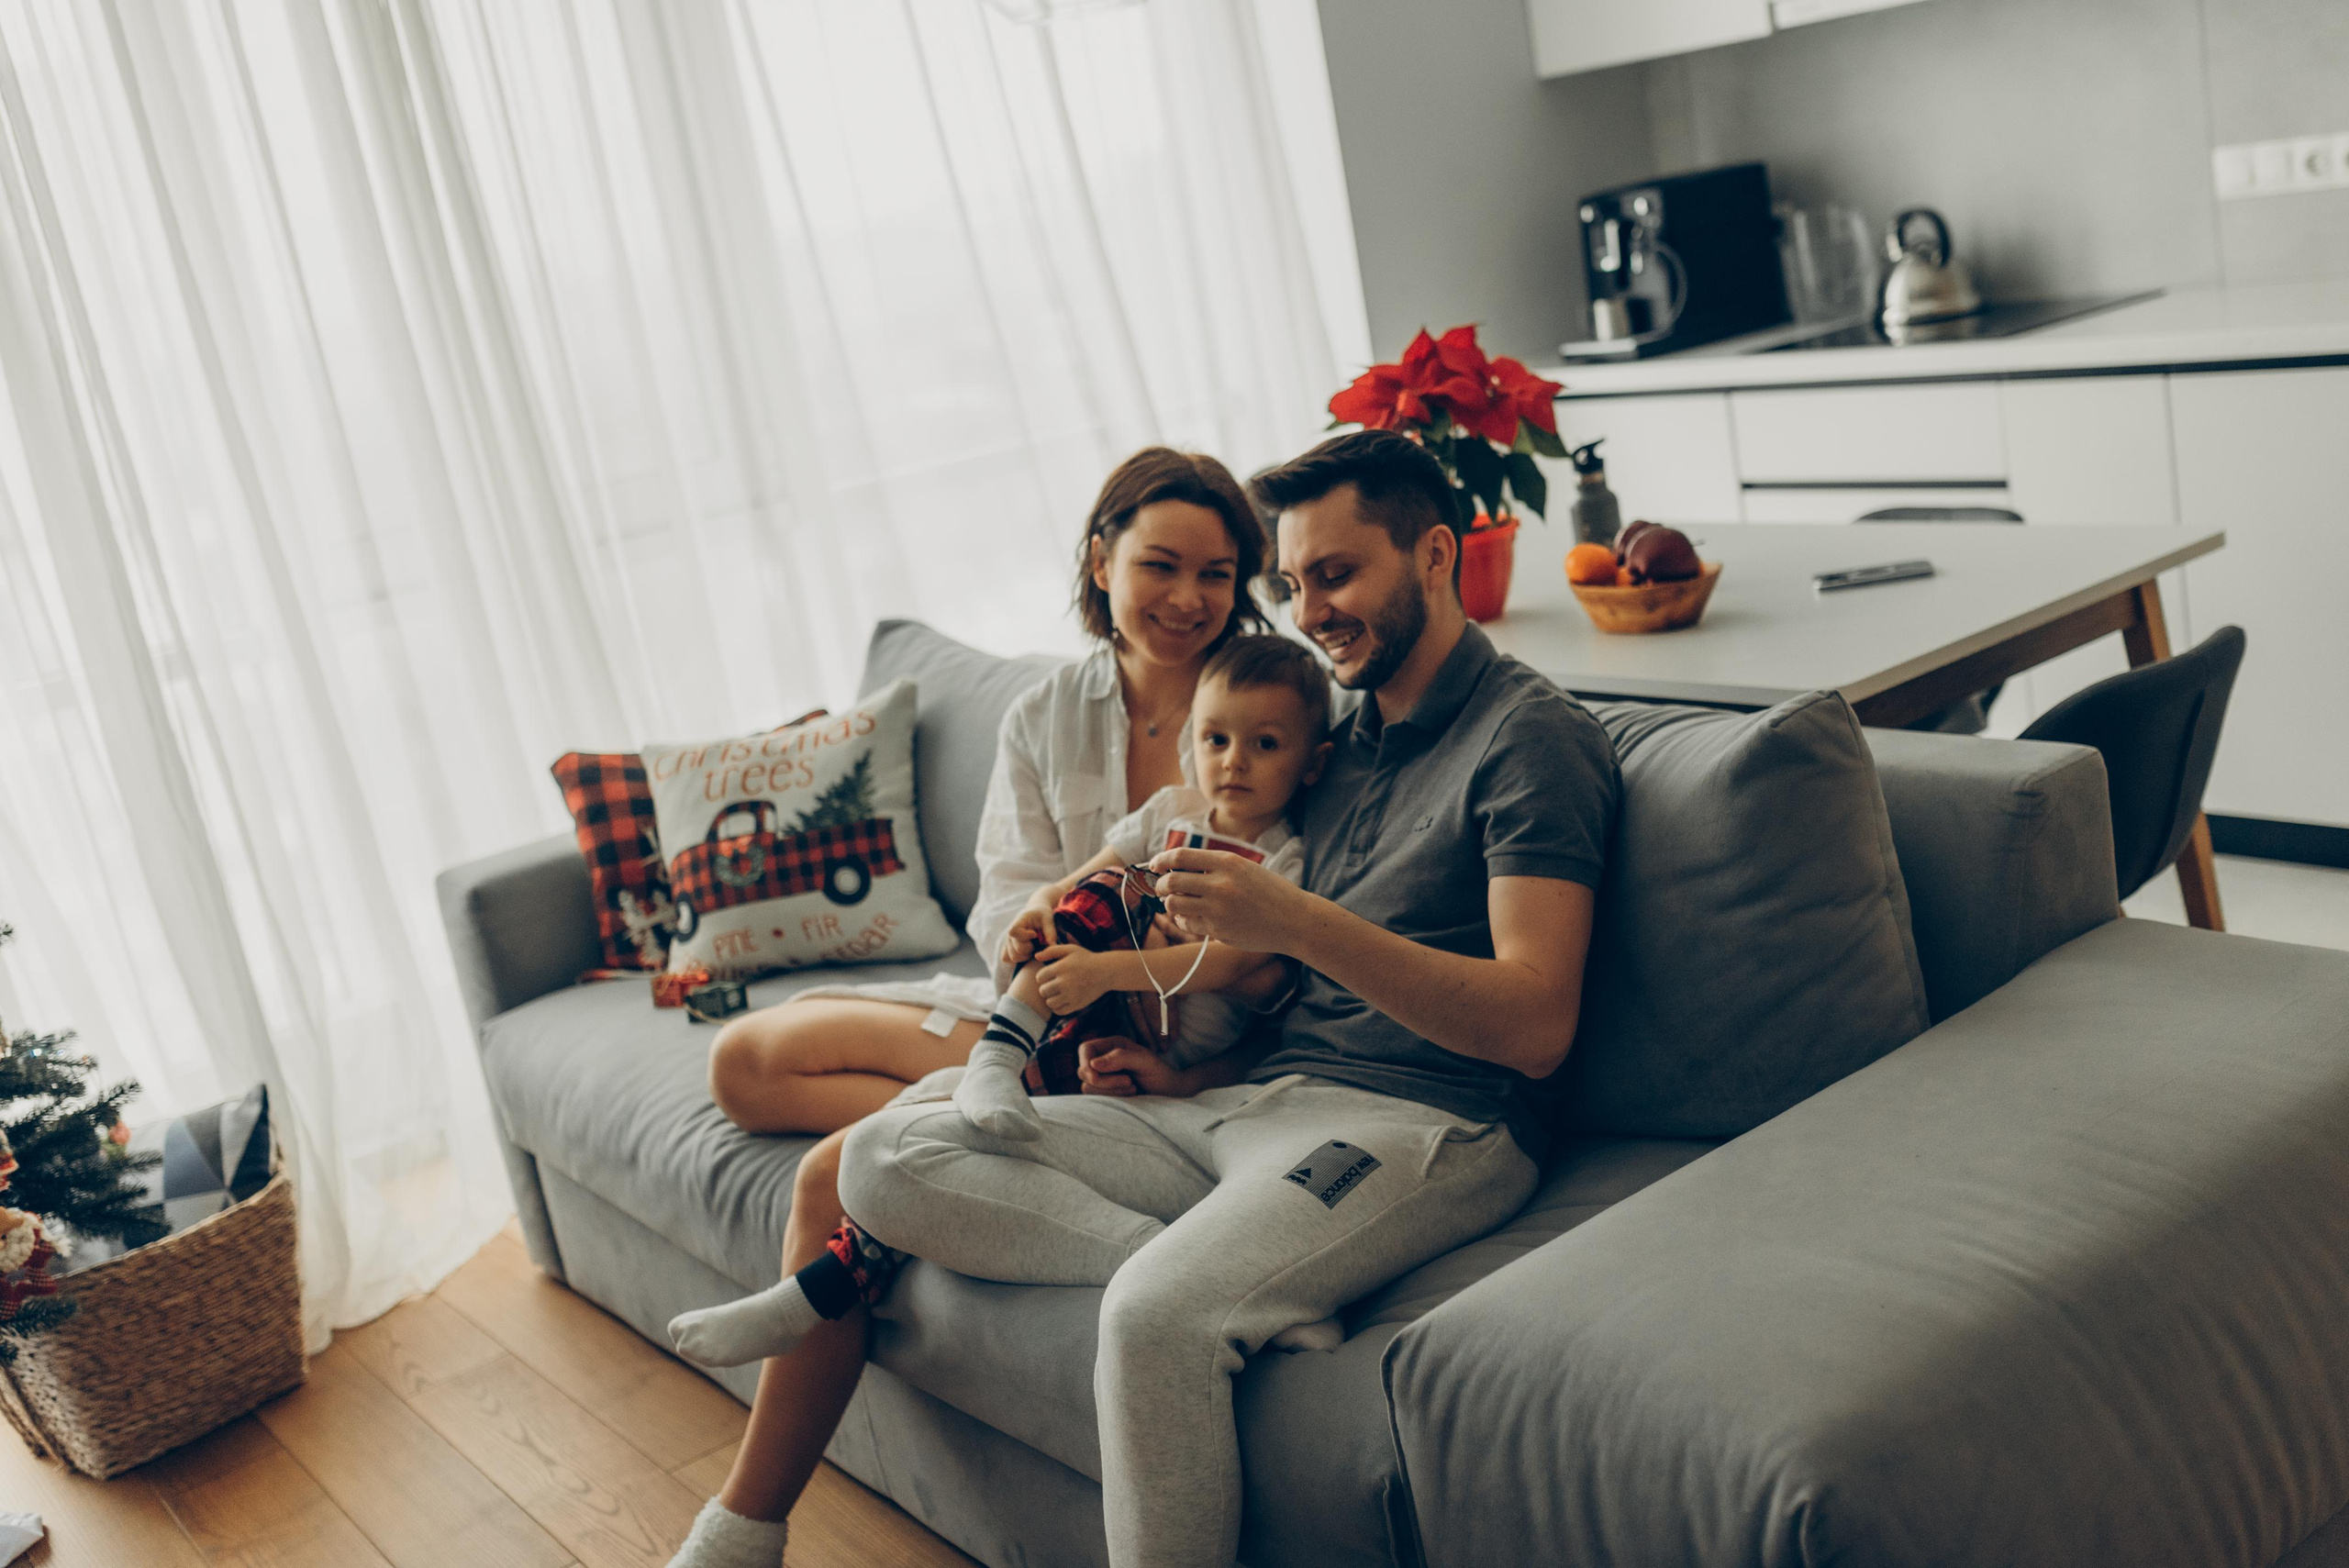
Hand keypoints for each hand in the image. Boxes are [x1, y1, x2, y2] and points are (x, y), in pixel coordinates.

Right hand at [1002, 892, 1062, 968]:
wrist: (1035, 912)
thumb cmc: (1042, 914)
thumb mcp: (1048, 919)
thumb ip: (1050, 933)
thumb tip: (1053, 948)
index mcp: (1017, 923)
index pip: (1014, 933)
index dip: (1026, 936)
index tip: (1035, 933)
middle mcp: (1009, 934)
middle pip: (1016, 950)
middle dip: (1030, 949)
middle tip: (1037, 943)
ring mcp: (1008, 942)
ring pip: (1013, 957)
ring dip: (1026, 956)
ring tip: (1034, 947)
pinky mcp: (1008, 948)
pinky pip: (1008, 959)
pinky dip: (1019, 958)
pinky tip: (1027, 952)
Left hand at [1033, 945, 1114, 1015]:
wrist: (1106, 971)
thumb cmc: (1086, 959)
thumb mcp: (1070, 949)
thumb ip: (1052, 951)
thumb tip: (1036, 956)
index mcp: (1060, 968)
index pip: (1039, 977)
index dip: (1042, 976)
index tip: (1049, 975)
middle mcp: (1064, 982)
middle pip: (1043, 991)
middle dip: (1046, 988)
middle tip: (1053, 985)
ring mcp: (1071, 995)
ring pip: (1049, 1002)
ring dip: (1051, 998)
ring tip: (1057, 993)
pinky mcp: (1077, 1004)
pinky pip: (1059, 1011)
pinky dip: (1057, 1007)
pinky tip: (1062, 1000)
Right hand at [1078, 1038, 1189, 1097]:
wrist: (1169, 1092)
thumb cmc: (1159, 1072)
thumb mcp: (1143, 1060)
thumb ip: (1119, 1058)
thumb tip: (1092, 1064)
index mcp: (1111, 1045)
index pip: (1085, 1049)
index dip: (1085, 1062)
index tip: (1094, 1077)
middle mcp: (1104, 1059)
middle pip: (1083, 1070)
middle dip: (1103, 1080)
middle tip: (1129, 1081)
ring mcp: (1103, 1077)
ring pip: (1088, 1086)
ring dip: (1111, 1090)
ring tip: (1133, 1088)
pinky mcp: (1105, 1092)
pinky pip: (1095, 1098)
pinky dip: (1112, 1097)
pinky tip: (1130, 1094)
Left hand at [1147, 847, 1310, 953]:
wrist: (1294, 920)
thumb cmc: (1270, 893)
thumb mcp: (1245, 869)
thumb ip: (1216, 867)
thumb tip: (1178, 869)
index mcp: (1228, 862)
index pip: (1181, 856)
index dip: (1162, 860)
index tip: (1155, 864)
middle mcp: (1221, 884)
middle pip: (1172, 881)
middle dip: (1161, 885)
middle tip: (1162, 888)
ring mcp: (1218, 909)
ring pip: (1175, 904)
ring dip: (1170, 904)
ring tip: (1175, 904)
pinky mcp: (1219, 930)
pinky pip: (1188, 923)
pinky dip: (1183, 920)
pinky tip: (1190, 918)